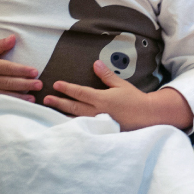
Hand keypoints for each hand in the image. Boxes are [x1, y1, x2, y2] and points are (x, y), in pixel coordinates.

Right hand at [0, 36, 40, 100]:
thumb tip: (14, 38)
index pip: (7, 68)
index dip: (21, 70)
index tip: (35, 72)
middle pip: (7, 82)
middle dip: (24, 84)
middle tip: (39, 85)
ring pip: (3, 93)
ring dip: (19, 96)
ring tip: (33, 98)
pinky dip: (9, 101)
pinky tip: (20, 103)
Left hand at [44, 60, 192, 130]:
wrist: (147, 116)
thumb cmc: (134, 99)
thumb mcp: (121, 84)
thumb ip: (106, 75)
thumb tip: (95, 63)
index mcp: (101, 99)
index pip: (80, 92)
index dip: (67, 88)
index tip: (56, 84)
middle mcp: (97, 112)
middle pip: (73, 106)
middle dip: (58, 102)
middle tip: (46, 99)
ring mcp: (98, 122)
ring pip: (75, 119)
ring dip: (62, 114)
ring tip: (49, 112)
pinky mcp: (101, 130)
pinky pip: (83, 127)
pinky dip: (72, 125)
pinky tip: (65, 124)